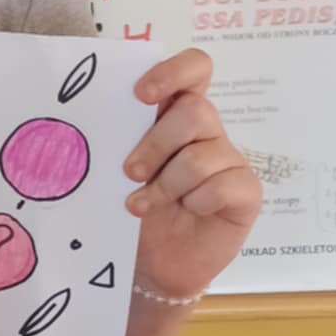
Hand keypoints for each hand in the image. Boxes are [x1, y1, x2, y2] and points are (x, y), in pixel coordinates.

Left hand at [121, 48, 261, 300]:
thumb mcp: (116, 169)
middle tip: (129, 173)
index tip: (140, 95)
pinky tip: (187, 213)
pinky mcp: (246, 192)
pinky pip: (225, 185)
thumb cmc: (132, 208)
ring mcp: (229, 160)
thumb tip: (90, 112)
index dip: (173, 72)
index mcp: (174, 113)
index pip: (194, 69)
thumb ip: (117, 137)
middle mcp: (206, 131)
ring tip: (141, 206)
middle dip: (156, 144)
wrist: (150, 266)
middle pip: (196, 110)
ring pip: (204, 154)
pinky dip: (197, 202)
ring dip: (167, 184)